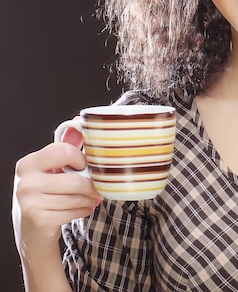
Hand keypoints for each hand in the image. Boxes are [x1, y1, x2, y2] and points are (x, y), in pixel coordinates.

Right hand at [12, 126, 101, 258]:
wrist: (33, 232)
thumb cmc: (47, 194)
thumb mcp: (52, 169)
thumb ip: (66, 146)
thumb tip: (78, 121)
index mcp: (29, 163)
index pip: (65, 151)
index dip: (81, 159)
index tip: (84, 166)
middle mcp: (25, 181)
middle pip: (76, 179)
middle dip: (91, 186)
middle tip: (95, 188)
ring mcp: (29, 201)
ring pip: (77, 197)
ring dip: (89, 200)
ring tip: (88, 200)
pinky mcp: (38, 220)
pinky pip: (74, 211)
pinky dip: (83, 211)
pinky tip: (79, 210)